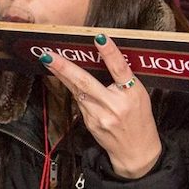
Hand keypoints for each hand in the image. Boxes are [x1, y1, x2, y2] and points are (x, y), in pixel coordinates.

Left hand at [42, 36, 159, 178]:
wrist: (135, 151)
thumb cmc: (139, 119)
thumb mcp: (140, 96)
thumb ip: (124, 81)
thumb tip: (103, 60)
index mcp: (132, 94)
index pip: (120, 69)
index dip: (109, 53)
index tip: (99, 37)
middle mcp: (114, 105)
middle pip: (86, 82)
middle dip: (65, 67)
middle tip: (49, 55)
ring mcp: (100, 116)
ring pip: (77, 91)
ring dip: (62, 75)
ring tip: (50, 61)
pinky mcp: (90, 124)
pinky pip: (79, 102)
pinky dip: (74, 90)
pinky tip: (67, 81)